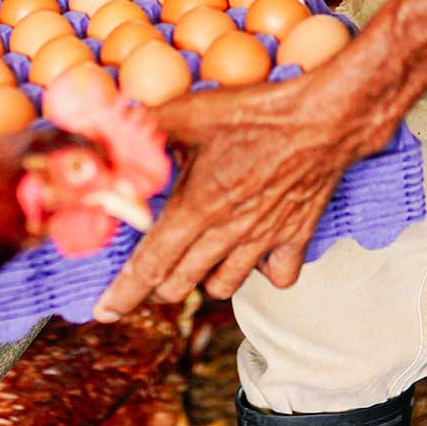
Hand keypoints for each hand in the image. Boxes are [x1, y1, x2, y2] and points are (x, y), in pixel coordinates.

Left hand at [92, 70, 389, 320]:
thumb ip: (145, 129)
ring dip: (202, 281)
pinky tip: (251, 255)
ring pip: (223, 287)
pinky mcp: (296, 239)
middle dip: (155, 287)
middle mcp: (226, 234)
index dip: (123, 293)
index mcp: (195, 208)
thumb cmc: (254, 113)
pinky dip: (261, 275)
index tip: (102, 313)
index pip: (149, 265)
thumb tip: (103, 133)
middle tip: (146, 277)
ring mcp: (263, 241)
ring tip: (194, 261)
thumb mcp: (190, 112)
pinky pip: (276, 279)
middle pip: (179, 285)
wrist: (323, 119)